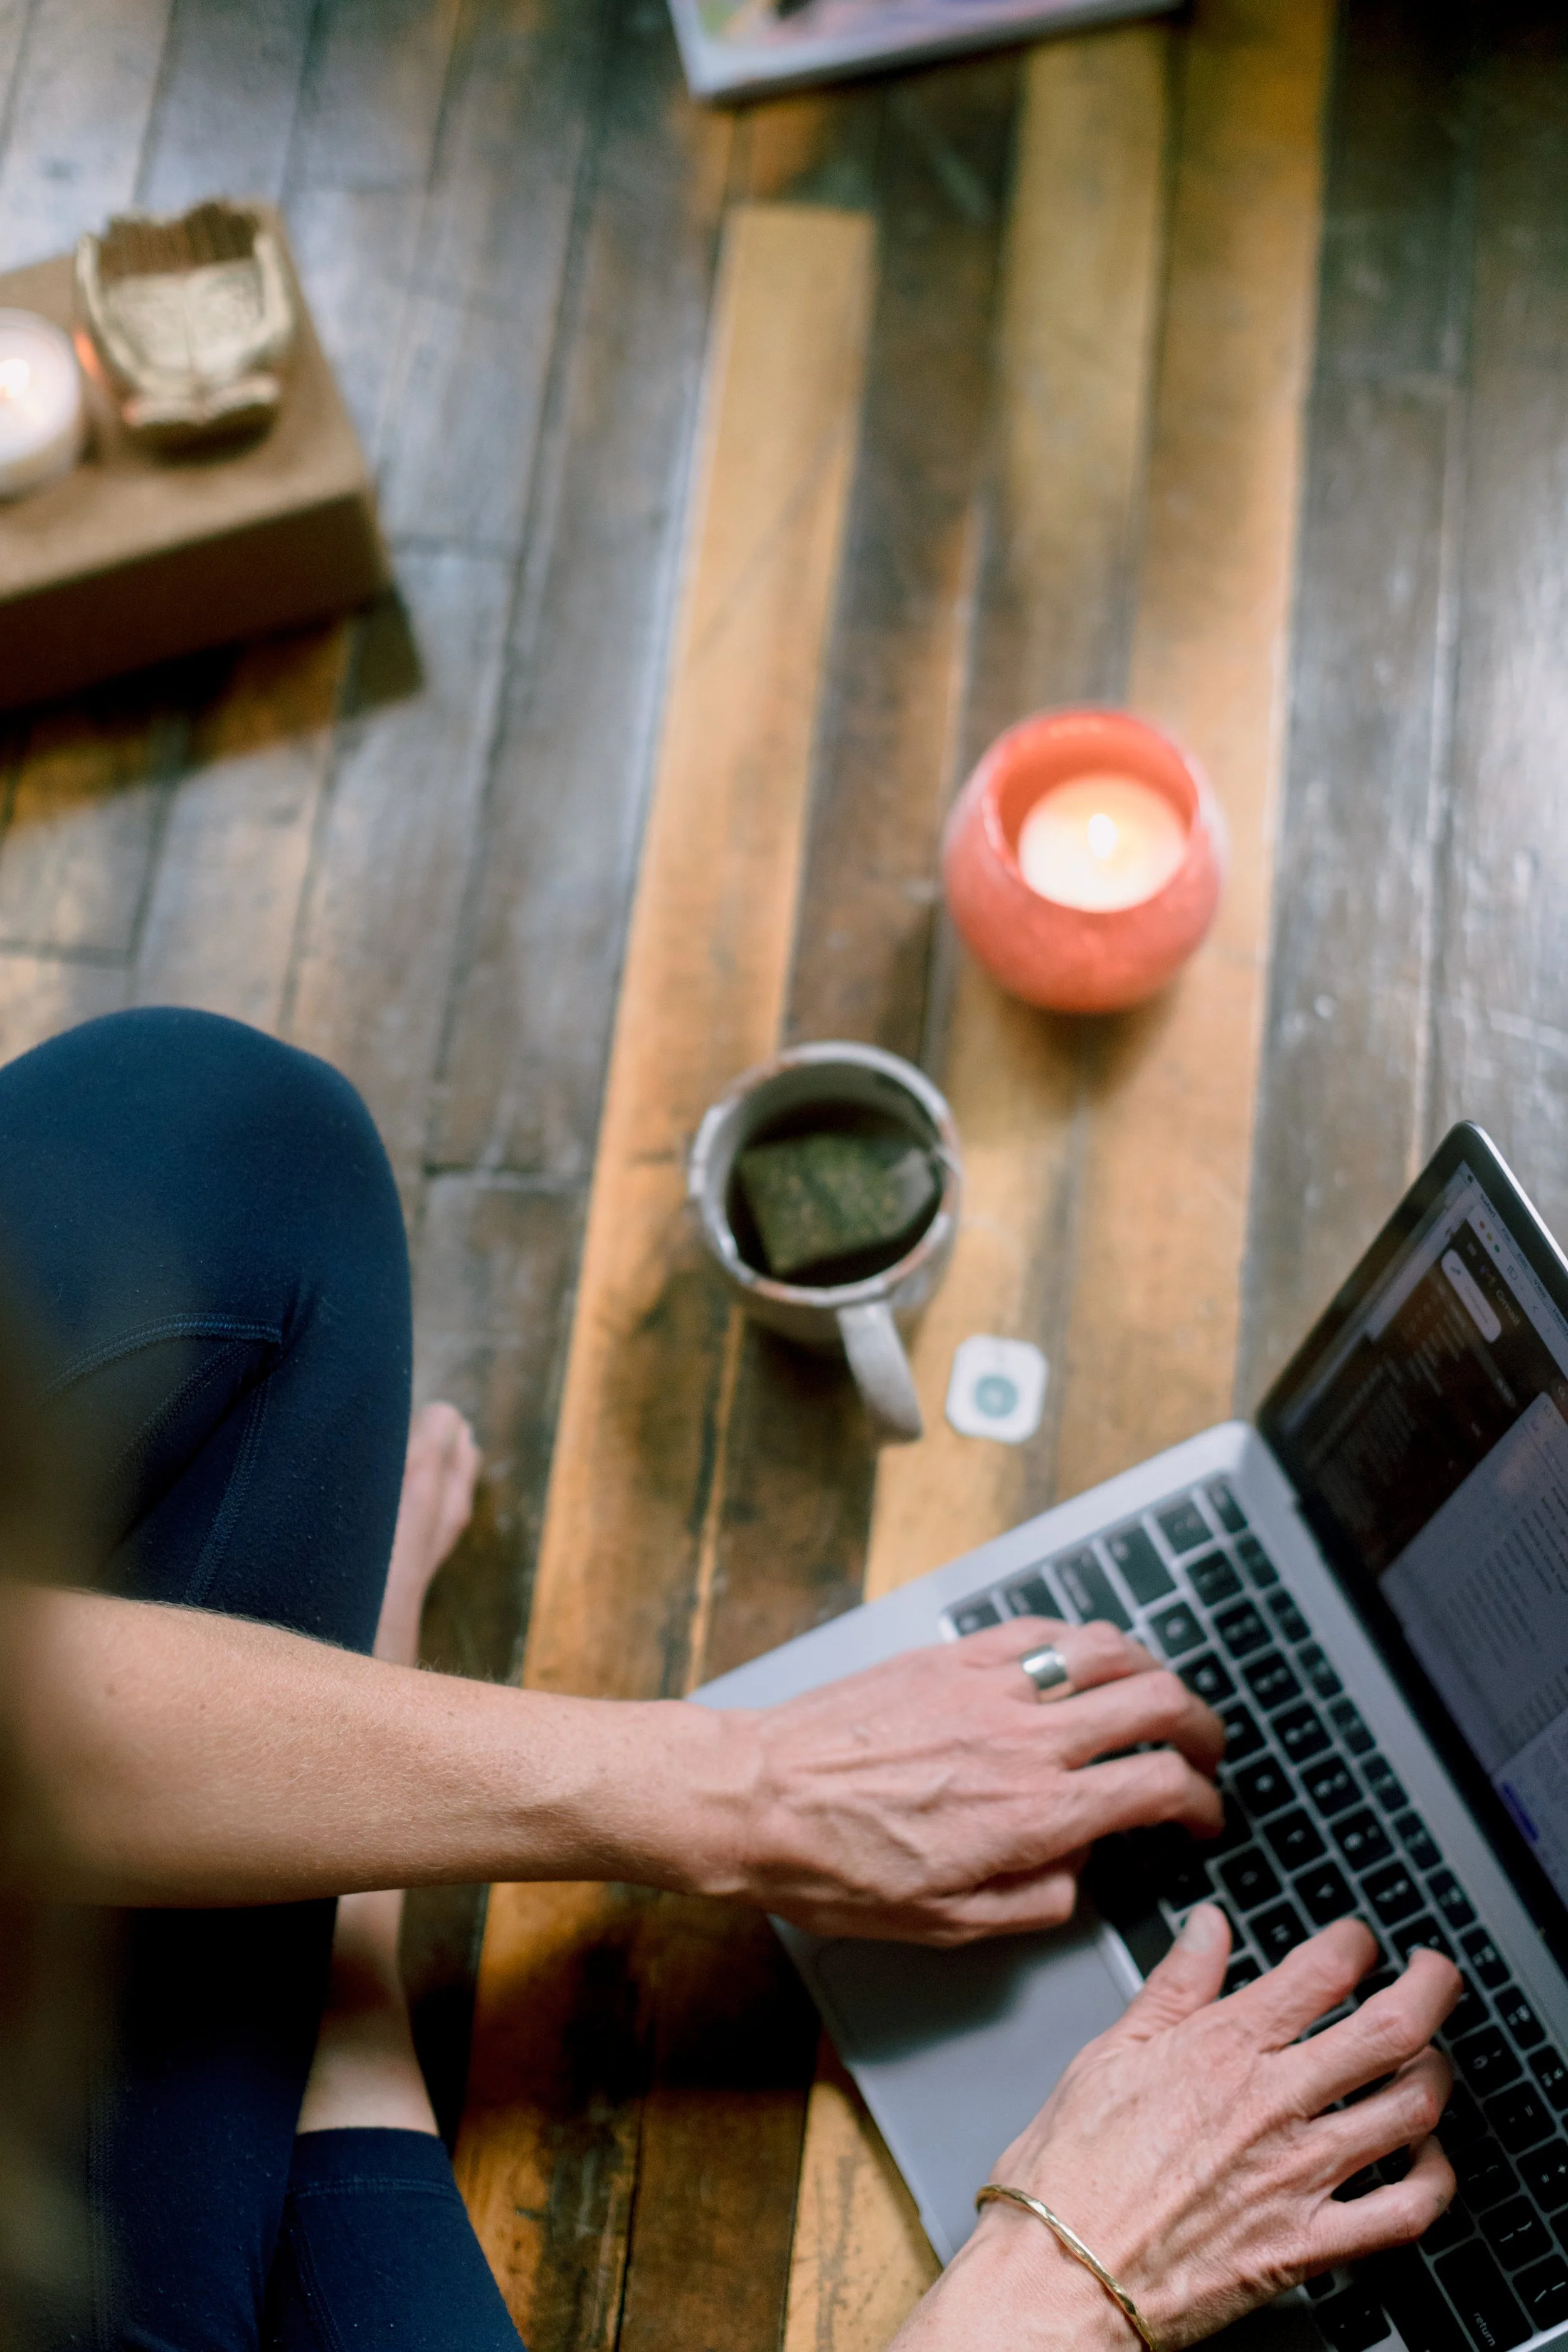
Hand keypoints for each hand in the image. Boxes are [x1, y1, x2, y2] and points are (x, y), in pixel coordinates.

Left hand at [714, 1617, 1223, 1940]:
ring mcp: (988, 1685)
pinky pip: (1038, 1629)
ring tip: (1159, 1692)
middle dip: (1202, 1726)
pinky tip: (1080, 1655)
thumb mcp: (949, 1924)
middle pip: (1156, 1702)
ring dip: (1152, 1668)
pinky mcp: (949, 1655)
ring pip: (1107, 1648)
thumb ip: (1036, 1899)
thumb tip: (1080, 1874)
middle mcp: (1025, 1737)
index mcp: (1035, 1812)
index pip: (1160, 1787)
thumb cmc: (838, 1868)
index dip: (1201, 1803)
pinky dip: (1078, 1638)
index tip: (1202, 1817)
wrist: (757, 1799)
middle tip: (1206, 1749)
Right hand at [900, 1908, 1457, 2349]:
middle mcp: (1273, 2104)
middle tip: (1432, 1972)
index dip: (1355, 1942)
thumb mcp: (1110, 2051)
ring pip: (1409, 2110)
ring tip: (1430, 2059)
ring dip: (1435, 2073)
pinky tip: (1427, 2160)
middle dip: (1430, 1986)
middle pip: (1391, 2029)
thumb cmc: (1072, 2170)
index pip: (1321, 1971)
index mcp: (1223, 2048)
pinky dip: (1434, 2180)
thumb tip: (1207, 1926)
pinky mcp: (1308, 2244)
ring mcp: (1299, 2176)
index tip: (1359, 1940)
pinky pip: (1404, 2212)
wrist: (1061, 2274)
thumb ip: (1174, 1985)